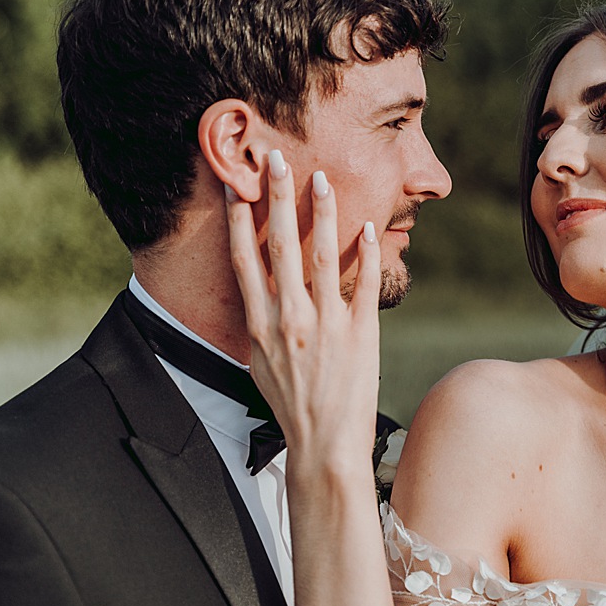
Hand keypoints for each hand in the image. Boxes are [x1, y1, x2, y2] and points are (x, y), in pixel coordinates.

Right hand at [226, 148, 381, 476]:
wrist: (324, 445)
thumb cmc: (291, 406)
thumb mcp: (259, 364)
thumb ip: (259, 324)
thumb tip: (257, 294)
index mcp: (261, 326)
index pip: (245, 262)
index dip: (240, 223)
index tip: (238, 189)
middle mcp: (290, 320)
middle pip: (281, 246)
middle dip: (278, 199)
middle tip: (275, 160)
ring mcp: (326, 325)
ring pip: (322, 256)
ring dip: (322, 213)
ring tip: (323, 179)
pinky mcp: (361, 334)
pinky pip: (364, 285)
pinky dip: (365, 254)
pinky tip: (367, 227)